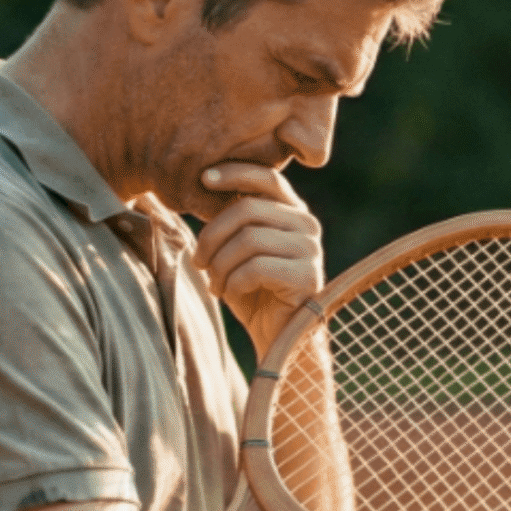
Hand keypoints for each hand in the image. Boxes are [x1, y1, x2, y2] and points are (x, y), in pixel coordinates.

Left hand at [193, 163, 323, 356]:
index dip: (234, 173)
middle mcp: (306, 224)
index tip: (203, 179)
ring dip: (220, 265)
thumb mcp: (237, 249)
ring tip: (215, 284)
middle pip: (247, 209)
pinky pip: (256, 268)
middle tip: (199, 262)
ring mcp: (311, 250)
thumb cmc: (252, 291)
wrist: (276, 337)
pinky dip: (233, 283)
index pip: (267, 177)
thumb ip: (233, 219)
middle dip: (212, 236)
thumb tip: (203, 182)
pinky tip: (231, 294)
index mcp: (292, 211)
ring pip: (248, 239)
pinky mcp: (308, 277)